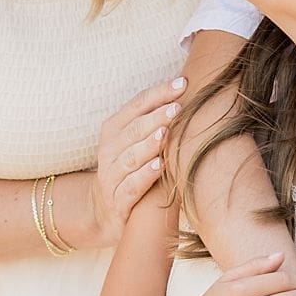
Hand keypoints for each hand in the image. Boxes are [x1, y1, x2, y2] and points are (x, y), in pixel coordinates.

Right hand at [89, 77, 187, 245]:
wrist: (107, 212)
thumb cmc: (132, 168)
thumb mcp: (136, 141)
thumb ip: (156, 120)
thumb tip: (189, 89)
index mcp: (114, 129)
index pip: (137, 105)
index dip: (159, 93)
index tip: (183, 83)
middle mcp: (109, 149)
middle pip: (134, 129)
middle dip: (157, 117)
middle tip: (178, 107)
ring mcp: (111, 176)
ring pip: (131, 156)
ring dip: (150, 144)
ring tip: (166, 133)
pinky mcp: (118, 201)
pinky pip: (131, 186)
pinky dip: (145, 175)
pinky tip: (160, 166)